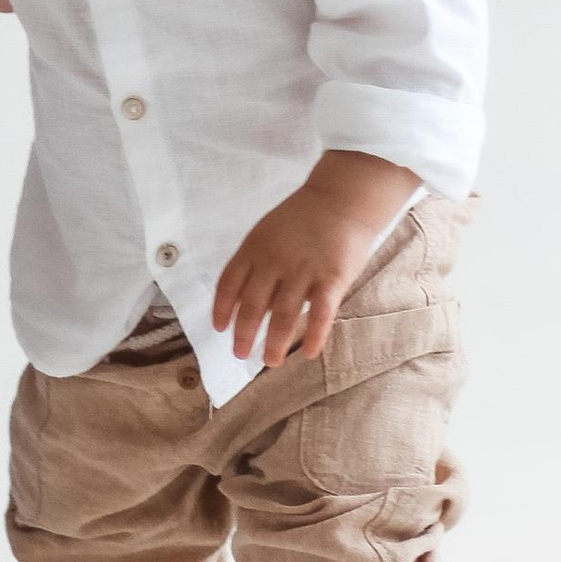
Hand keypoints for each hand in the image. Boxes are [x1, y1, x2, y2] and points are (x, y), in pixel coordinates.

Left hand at [211, 151, 420, 369]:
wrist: (341, 199)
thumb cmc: (303, 218)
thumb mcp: (269, 233)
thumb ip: (259, 264)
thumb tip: (247, 302)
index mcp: (255, 248)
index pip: (230, 282)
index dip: (222, 307)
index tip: (219, 327)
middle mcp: (275, 261)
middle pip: (252, 304)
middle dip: (243, 333)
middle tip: (239, 354)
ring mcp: (304, 270)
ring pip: (283, 314)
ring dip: (274, 343)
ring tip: (269, 362)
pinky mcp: (332, 278)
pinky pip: (320, 313)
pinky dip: (313, 335)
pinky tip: (307, 353)